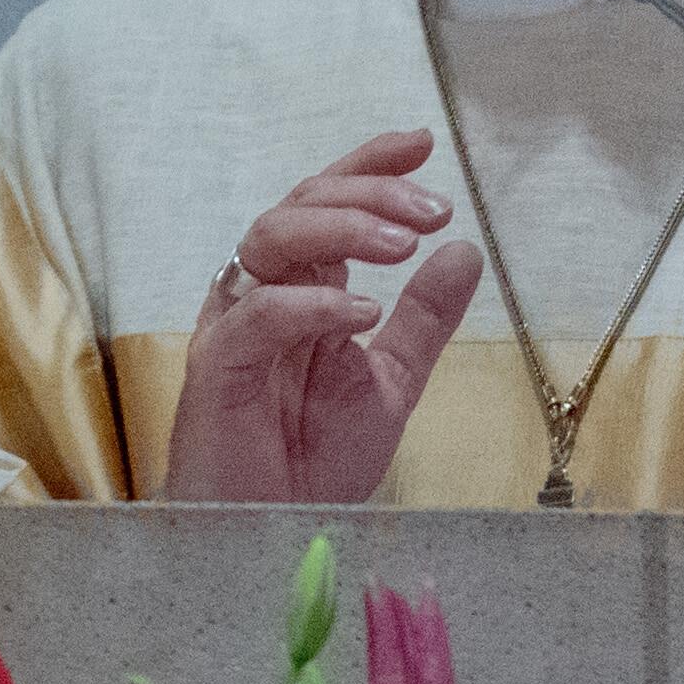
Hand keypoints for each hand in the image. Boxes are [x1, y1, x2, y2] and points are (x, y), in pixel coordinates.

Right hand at [160, 128, 483, 502]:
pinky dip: (313, 304)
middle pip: (302, 205)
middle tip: (434, 210)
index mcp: (299, 287)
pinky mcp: (217, 365)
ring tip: (405, 246)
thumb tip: (465, 250)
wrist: (270, 541)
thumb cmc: (313, 464)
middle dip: (371, 194)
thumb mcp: (390, 382)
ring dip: (343, 230)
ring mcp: (234, 324)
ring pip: (272, 238)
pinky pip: (259, 314)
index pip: (326, 202)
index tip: (423, 142)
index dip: (369, 164)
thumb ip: (422, 320)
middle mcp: (261, 291)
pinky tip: (364, 313)